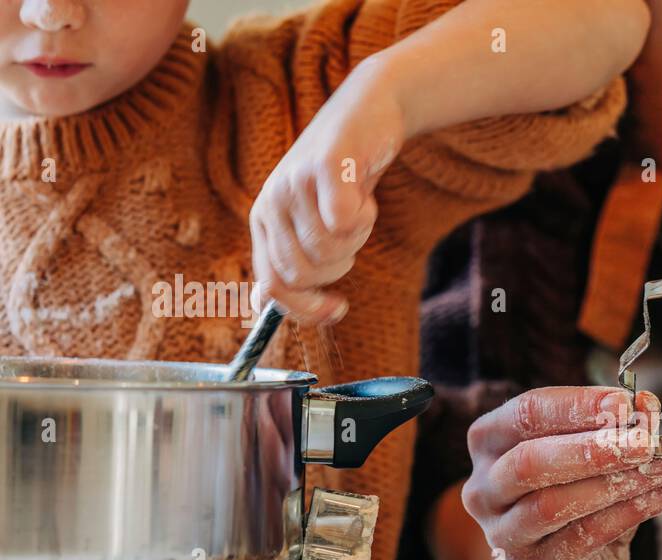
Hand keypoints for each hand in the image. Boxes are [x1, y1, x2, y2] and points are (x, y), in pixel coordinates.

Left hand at [249, 59, 401, 325]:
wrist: (367, 114)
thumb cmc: (343, 177)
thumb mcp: (314, 220)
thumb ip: (299, 259)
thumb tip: (290, 313)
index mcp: (264, 222)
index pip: (272, 286)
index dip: (306, 308)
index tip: (338, 310)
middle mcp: (271, 203)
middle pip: (303, 274)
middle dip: (338, 266)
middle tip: (350, 236)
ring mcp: (293, 183)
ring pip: (328, 249)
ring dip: (356, 239)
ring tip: (357, 209)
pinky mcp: (323, 165)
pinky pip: (344, 220)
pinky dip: (365, 217)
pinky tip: (364, 195)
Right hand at [463, 386, 661, 559]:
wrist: (571, 557)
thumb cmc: (576, 487)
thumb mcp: (592, 447)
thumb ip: (615, 425)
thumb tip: (646, 405)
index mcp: (490, 441)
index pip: (526, 413)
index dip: (576, 405)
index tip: (624, 403)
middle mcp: (485, 487)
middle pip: (530, 462)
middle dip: (593, 449)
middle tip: (645, 442)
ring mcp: (505, 532)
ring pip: (553, 505)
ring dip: (616, 483)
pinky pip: (585, 536)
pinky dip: (631, 512)